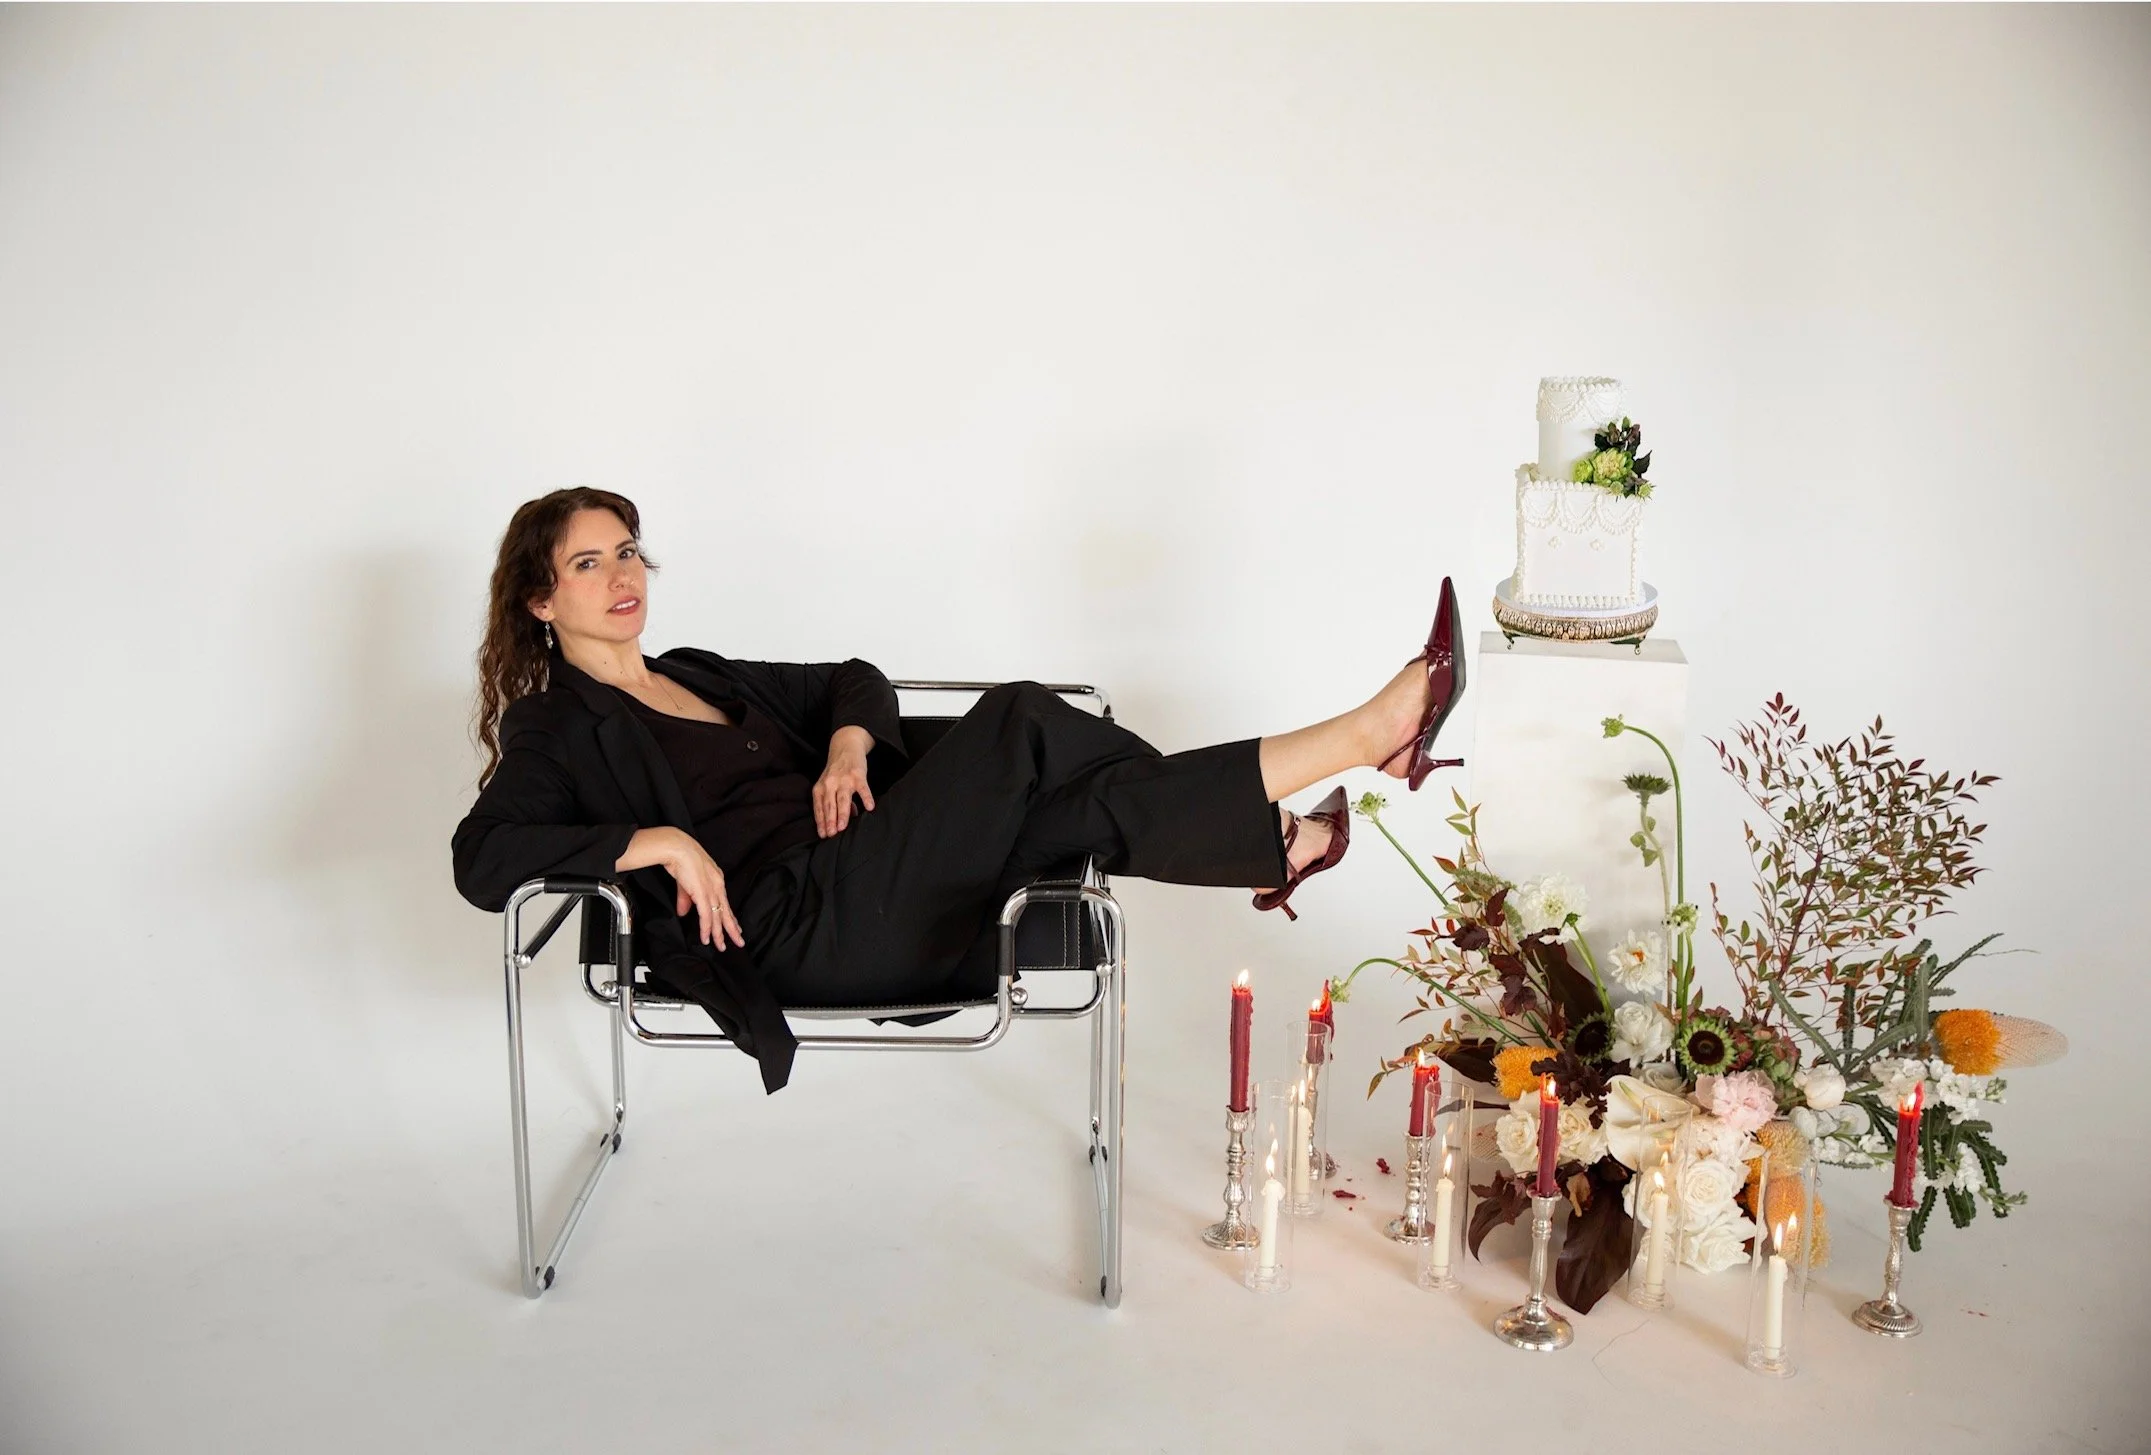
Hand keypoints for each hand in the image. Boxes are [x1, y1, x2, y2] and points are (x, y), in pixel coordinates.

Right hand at [662, 829, 746, 949]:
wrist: (677, 847)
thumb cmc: (681, 859)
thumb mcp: (685, 883)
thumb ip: (686, 899)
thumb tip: (683, 913)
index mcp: (716, 880)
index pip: (725, 903)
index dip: (730, 917)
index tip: (735, 927)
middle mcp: (717, 886)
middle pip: (727, 912)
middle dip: (732, 929)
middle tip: (739, 942)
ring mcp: (711, 890)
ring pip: (718, 917)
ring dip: (719, 934)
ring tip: (721, 946)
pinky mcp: (702, 894)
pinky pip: (706, 916)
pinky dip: (706, 929)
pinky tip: (707, 938)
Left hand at [814, 727, 876, 837]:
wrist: (845, 747)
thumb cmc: (836, 771)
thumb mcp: (830, 785)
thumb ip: (834, 802)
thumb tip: (843, 820)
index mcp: (820, 788)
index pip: (819, 808)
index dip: (821, 822)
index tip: (823, 835)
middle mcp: (830, 784)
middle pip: (829, 804)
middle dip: (829, 820)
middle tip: (831, 834)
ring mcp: (844, 779)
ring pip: (842, 799)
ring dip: (842, 814)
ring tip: (843, 827)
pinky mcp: (858, 775)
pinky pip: (863, 788)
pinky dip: (866, 798)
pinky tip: (870, 807)